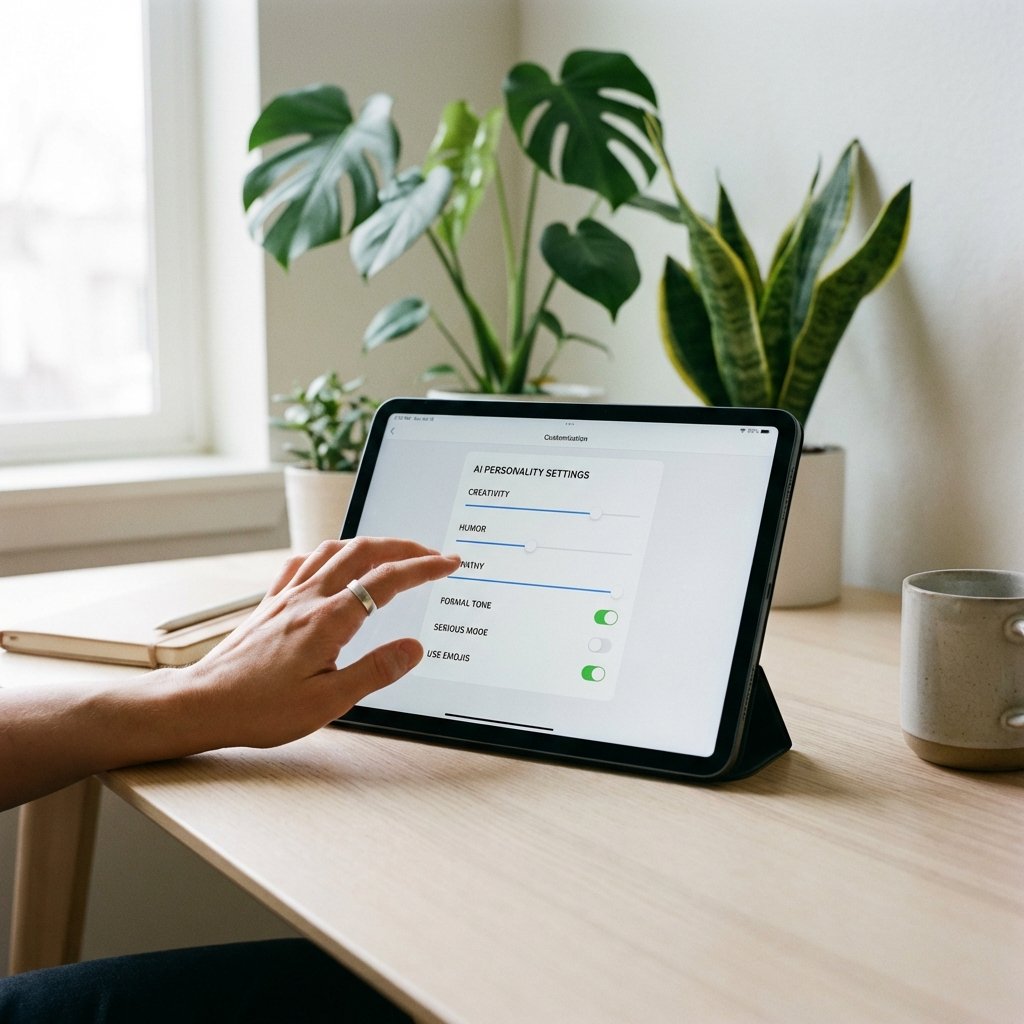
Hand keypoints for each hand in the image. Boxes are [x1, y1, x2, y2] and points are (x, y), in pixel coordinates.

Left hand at [166, 538, 459, 753]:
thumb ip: (376, 671)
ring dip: (370, 543)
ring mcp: (287, 597)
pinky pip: (304, 563)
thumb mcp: (328, 702)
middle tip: (430, 553)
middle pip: (363, 551)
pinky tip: (332, 563)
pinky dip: (329, 554)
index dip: (423, 568)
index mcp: (328, 620)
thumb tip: (414, 648)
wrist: (203, 704)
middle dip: (404, 546)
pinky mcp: (271, 604)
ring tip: (391, 551)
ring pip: (334, 549)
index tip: (448, 563)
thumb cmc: (260, 708)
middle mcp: (308, 598)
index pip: (387, 580)